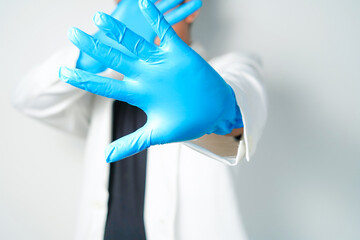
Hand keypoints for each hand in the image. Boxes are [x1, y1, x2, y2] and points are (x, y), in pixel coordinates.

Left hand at [59, 0, 242, 162]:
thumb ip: (131, 143)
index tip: (63, 72)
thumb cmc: (186, 123)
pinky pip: (166, 32)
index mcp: (139, 93)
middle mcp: (146, 75)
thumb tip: (106, 158)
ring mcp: (162, 63)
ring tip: (99, 18)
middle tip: (73, 34)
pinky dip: (156, 19)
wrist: (213, 111)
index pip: (106, 85)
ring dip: (118, 30)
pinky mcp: (179, 53)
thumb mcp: (156, 135)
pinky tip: (143, 3)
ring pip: (136, 43)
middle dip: (94, 47)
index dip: (85, 78)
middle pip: (115, 59)